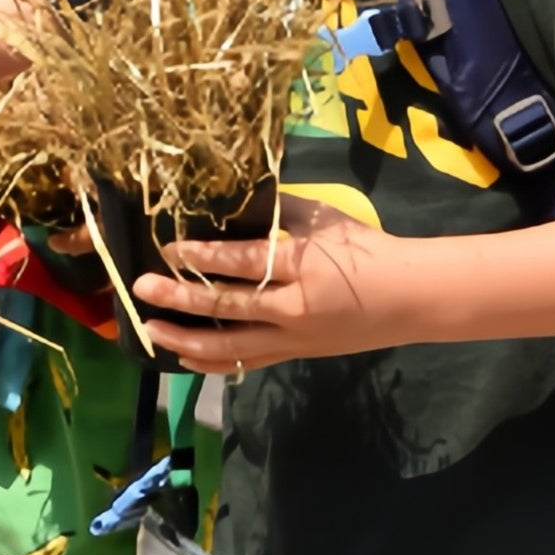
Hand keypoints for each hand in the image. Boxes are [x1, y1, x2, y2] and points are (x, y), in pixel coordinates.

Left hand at [128, 199, 409, 369]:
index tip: (168, 249)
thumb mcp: (328, 219)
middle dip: (179, 297)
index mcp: (303, 267)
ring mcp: (293, 338)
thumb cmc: (371, 251)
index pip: (243, 263)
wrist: (413, 299)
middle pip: (226, 306)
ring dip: (186, 338)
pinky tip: (186, 356)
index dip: (203, 256)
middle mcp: (293, 309)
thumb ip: (282, 208)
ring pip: (230, 345)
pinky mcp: (295, 354)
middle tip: (140, 288)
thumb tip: (238, 193)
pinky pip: (247, 361)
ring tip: (150, 328)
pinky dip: (214, 360)